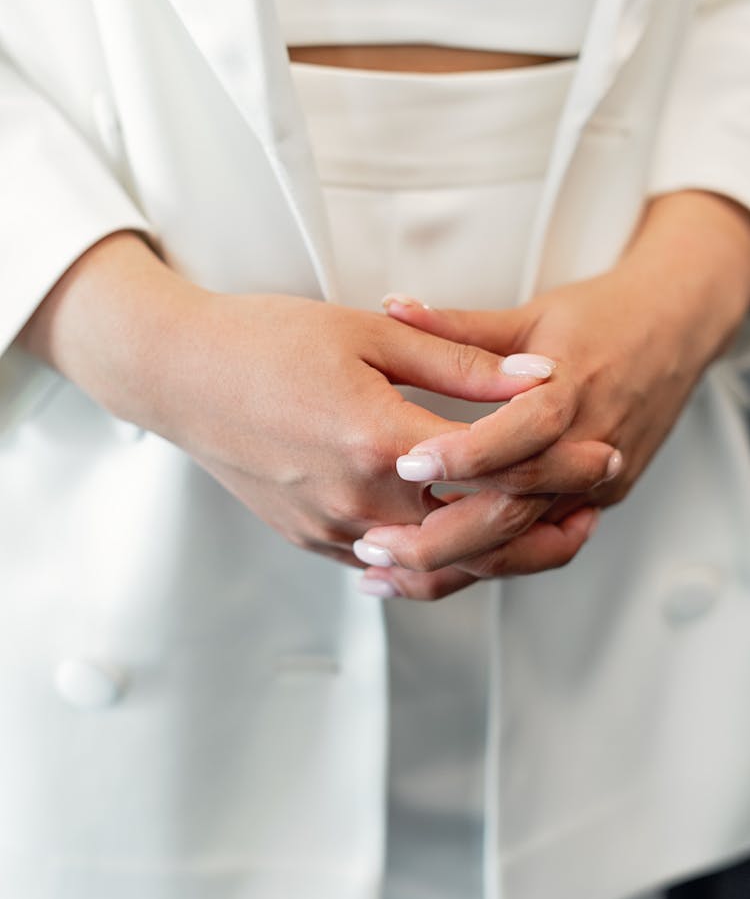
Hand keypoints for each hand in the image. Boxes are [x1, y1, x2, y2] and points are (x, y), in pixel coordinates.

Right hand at [18, 233, 614, 566]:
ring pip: (436, 562)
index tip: (600, 452)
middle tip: (587, 501)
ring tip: (542, 529)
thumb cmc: (265, 340)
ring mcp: (330, 527)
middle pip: (475, 529)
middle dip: (540, 516)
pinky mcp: (310, 538)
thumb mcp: (368, 332)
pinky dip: (436, 560)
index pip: (495, 465)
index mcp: (377, 437)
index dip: (558, 461)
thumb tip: (539, 375)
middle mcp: (357, 497)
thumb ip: (459, 363)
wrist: (177, 375)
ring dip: (495, 549)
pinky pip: (390, 566)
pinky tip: (464, 541)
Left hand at [355, 192, 749, 597]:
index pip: (522, 433)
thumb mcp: (528, 315)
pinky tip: (436, 574)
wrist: (676, 332)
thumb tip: (391, 308)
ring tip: (388, 576)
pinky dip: (486, 567)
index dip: (464, 453)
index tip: (406, 462)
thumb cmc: (603, 318)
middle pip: (517, 511)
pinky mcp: (596, 505)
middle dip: (441, 537)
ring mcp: (596, 486)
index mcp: (574, 391)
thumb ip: (457, 326)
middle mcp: (589, 448)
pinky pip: (538, 549)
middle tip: (375, 544)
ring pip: (523, 546)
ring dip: (454, 568)